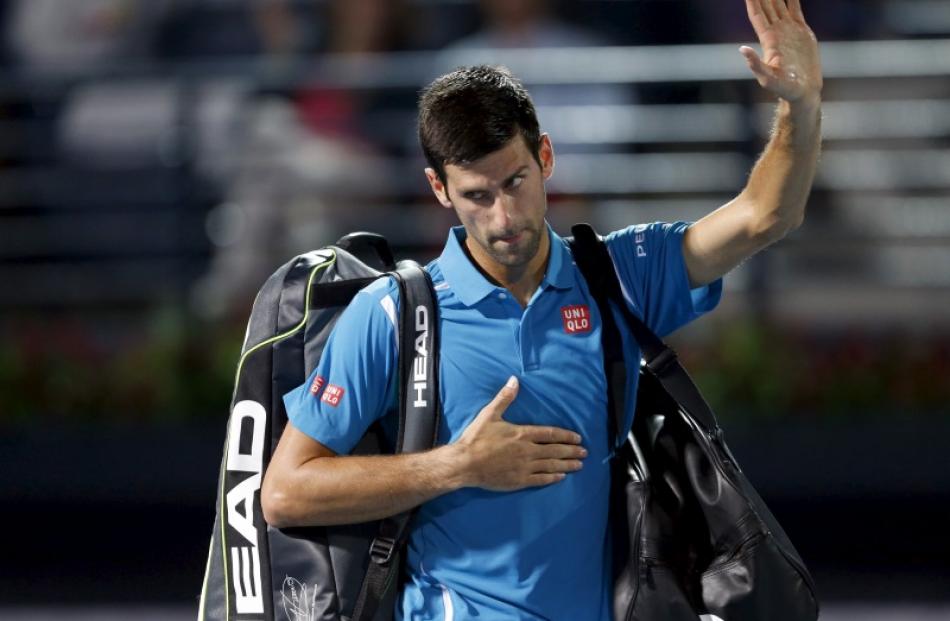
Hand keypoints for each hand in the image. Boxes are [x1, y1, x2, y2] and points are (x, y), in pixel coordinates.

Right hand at [454, 377, 586, 490]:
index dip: (566, 436)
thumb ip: (505, 398)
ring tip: (579, 465)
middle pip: (555, 450)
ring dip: (567, 465)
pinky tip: (561, 477)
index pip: (550, 434)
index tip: (577, 438)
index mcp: (522, 433)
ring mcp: (524, 467)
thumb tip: (514, 380)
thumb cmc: (476, 438)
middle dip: (571, 451)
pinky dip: (552, 478)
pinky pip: (540, 479)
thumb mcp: (490, 414)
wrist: (465, 463)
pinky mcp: (519, 480)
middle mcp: (527, 450)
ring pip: (551, 465)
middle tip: (584, 452)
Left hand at [740, 0, 822, 106]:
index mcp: (768, 40)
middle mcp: (776, 32)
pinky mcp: (800, 30)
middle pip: (766, 6)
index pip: (757, 14)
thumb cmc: (784, 88)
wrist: (803, 90)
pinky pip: (795, 8)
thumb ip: (755, 64)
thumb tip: (742, 49)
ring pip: (779, 4)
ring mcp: (788, 30)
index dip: (752, 1)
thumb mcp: (767, 79)